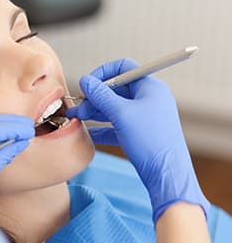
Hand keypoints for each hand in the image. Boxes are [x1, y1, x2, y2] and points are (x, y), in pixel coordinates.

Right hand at [66, 58, 208, 221]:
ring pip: (114, 108)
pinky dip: (102, 127)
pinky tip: (88, 134)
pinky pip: (117, 125)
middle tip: (78, 107)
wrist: (166, 174)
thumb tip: (85, 80)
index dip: (103, 73)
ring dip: (95, 112)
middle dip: (94, 97)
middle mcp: (148, 99)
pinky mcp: (139, 133)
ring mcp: (144, 116)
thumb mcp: (121, 113)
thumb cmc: (150, 140)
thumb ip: (100, 95)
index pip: (123, 67)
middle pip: (116, 89)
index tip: (87, 84)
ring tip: (77, 118)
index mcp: (149, 87)